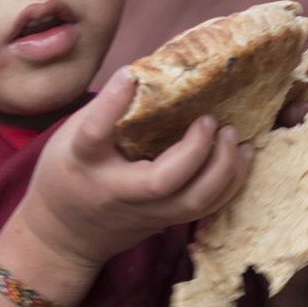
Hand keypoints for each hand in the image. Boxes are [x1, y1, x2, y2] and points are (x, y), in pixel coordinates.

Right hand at [13, 67, 251, 275]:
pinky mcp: (164, 221)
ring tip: (233, 135)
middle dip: (193, 151)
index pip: (94, 135)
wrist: (65, 234)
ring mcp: (144, 212)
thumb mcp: (70, 138)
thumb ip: (104, 112)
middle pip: (159, 182)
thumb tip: (147, 72)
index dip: (111, 103)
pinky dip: (230, 182)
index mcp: (83, 163)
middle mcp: (117, 191)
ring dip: (222, 169)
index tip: (129, 74)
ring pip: (192, 202)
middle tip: (208, 120)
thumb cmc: (69, 173)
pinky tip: (242, 155)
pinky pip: (205, 208)